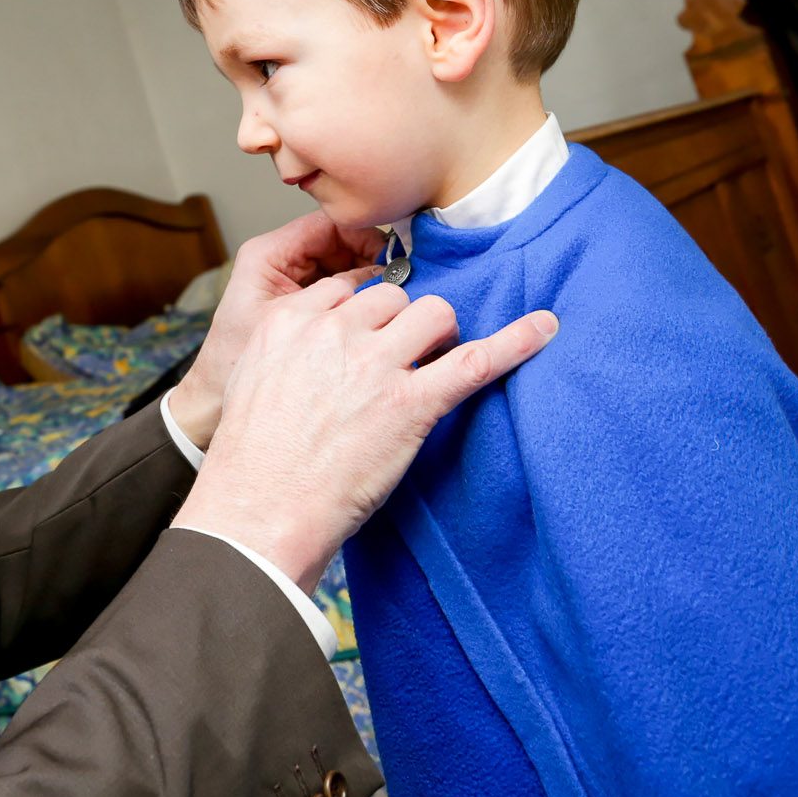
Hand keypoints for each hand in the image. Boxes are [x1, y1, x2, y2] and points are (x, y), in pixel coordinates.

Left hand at [165, 214, 386, 447]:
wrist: (210, 406)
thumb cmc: (233, 366)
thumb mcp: (290, 325)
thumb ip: (336, 298)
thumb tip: (389, 277)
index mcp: (267, 255)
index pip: (331, 225)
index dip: (369, 237)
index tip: (400, 260)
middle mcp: (278, 263)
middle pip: (341, 245)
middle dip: (375, 262)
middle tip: (408, 285)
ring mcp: (290, 286)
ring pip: (345, 270)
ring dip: (372, 285)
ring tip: (399, 307)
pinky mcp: (300, 310)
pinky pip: (340, 296)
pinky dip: (361, 306)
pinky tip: (381, 325)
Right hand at [172, 280, 557, 590]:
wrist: (259, 508)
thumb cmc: (253, 458)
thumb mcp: (252, 380)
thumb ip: (288, 347)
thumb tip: (319, 343)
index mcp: (289, 322)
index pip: (346, 288)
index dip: (366, 314)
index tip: (373, 333)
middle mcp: (333, 331)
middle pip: (392, 298)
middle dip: (402, 325)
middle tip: (402, 363)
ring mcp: (375, 365)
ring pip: (432, 312)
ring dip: (439, 335)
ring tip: (434, 366)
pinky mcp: (411, 404)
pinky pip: (474, 361)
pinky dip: (515, 342)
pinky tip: (545, 328)